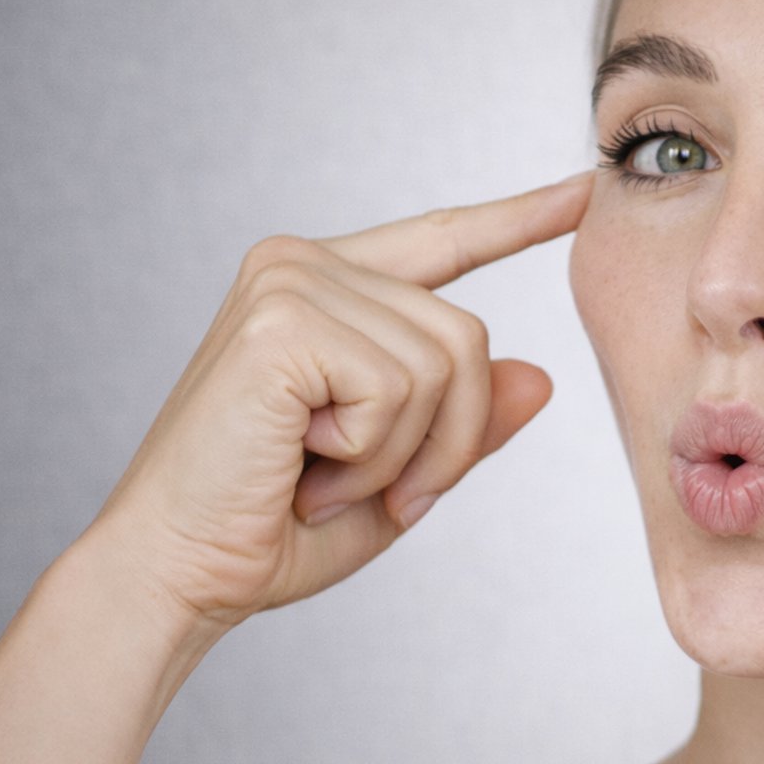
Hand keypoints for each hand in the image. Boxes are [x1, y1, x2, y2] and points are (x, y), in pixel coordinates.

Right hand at [81, 170, 595, 630]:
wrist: (179, 574)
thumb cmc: (272, 529)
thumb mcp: (401, 474)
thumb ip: (464, 421)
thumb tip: (540, 375)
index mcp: (328, 287)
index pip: (444, 240)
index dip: (519, 219)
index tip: (584, 189)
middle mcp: (305, 264)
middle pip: (468, 334)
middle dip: (447, 439)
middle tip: (372, 493)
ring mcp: (291, 282)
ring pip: (447, 362)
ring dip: (404, 454)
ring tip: (325, 481)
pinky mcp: (282, 320)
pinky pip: (400, 386)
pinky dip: (372, 453)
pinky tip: (304, 466)